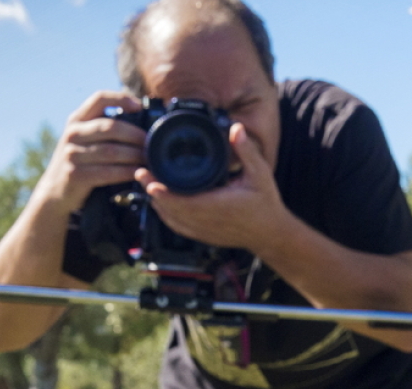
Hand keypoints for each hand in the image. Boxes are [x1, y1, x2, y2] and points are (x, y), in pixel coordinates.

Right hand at [32, 91, 146, 215]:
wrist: (55, 190)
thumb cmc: (80, 161)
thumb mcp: (84, 138)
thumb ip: (103, 128)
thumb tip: (140, 117)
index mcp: (77, 120)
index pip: (99, 99)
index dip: (121, 99)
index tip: (139, 107)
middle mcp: (73, 134)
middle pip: (111, 127)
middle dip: (136, 135)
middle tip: (153, 142)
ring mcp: (72, 154)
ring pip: (112, 151)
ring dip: (135, 155)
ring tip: (150, 159)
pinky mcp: (76, 175)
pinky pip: (108, 172)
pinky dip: (126, 172)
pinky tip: (137, 173)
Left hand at [136, 122, 292, 252]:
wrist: (271, 234)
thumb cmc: (266, 204)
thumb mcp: (260, 173)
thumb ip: (246, 150)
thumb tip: (236, 128)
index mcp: (217, 205)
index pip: (180, 201)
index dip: (161, 191)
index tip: (148, 177)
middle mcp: (206, 221)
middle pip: (168, 209)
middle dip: (152, 191)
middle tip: (140, 172)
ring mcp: (203, 231)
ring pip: (170, 219)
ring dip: (157, 203)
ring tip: (147, 183)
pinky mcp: (203, 236)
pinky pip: (177, 227)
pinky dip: (166, 215)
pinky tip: (160, 203)